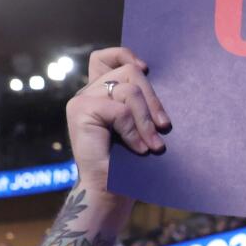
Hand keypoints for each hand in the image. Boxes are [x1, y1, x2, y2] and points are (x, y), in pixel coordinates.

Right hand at [71, 47, 169, 192]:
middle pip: (128, 72)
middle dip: (153, 99)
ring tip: (154, 145)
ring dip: (146, 120)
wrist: (111, 191)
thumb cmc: (130, 162)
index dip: (125, 54)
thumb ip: (140, 103)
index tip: (147, 69)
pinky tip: (139, 149)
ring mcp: (82, 100)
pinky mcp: (80, 110)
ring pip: (128, 90)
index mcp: (101, 92)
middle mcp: (89, 92)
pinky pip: (119, 109)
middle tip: (165, 127)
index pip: (105, 57)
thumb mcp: (140, 126)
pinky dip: (134, 130)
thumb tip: (162, 83)